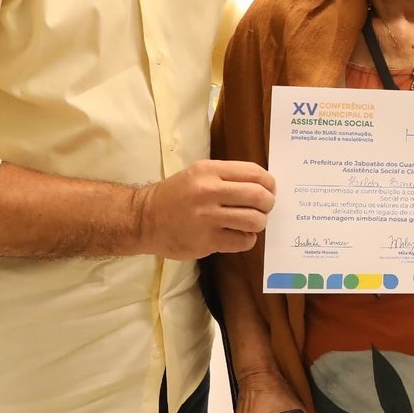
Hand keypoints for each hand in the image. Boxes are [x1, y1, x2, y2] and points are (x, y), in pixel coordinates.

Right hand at [135, 160, 274, 258]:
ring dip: (259, 222)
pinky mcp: (206, 241)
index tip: (270, 189)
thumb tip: (264, 186)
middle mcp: (208, 192)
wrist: (143, 219)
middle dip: (268, 203)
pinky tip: (237, 235)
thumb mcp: (198, 174)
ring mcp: (207, 218)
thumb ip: (227, 177)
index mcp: (208, 171)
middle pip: (259, 196)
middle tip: (264, 207)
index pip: (254, 173)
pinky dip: (246, 239)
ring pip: (255, 220)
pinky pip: (243, 241)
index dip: (269, 183)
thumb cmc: (175, 195)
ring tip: (250, 222)